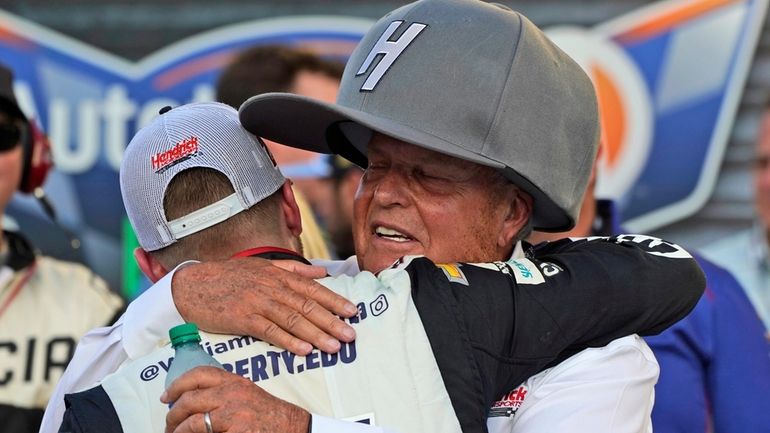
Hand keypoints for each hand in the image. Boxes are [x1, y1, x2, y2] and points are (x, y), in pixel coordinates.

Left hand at [162, 366, 309, 432]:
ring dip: (178, 431)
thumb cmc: (270, 415)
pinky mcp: (236, 431)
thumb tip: (194, 402)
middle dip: (172, 414)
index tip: (166, 396)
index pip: (199, 375)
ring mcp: (233, 413)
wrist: (292, 427)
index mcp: (234, 381)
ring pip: (192, 422)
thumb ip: (224, 393)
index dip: (177, 385)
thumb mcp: (247, 394)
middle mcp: (232, 393)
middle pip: (190, 399)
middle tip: (168, 424)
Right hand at [172, 257, 356, 354]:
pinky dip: (288, 341)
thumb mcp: (261, 265)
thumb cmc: (227, 276)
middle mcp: (271, 288)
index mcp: (278, 275)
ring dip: (316, 334)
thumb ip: (293, 269)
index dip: (334, 300)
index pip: (312, 288)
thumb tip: (322, 271)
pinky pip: (270, 331)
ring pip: (293, 320)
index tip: (352, 311)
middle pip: (307, 305)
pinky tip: (304, 350)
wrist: (192, 284)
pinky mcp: (243, 319)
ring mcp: (257, 303)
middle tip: (351, 334)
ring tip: (334, 346)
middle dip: (331, 321)